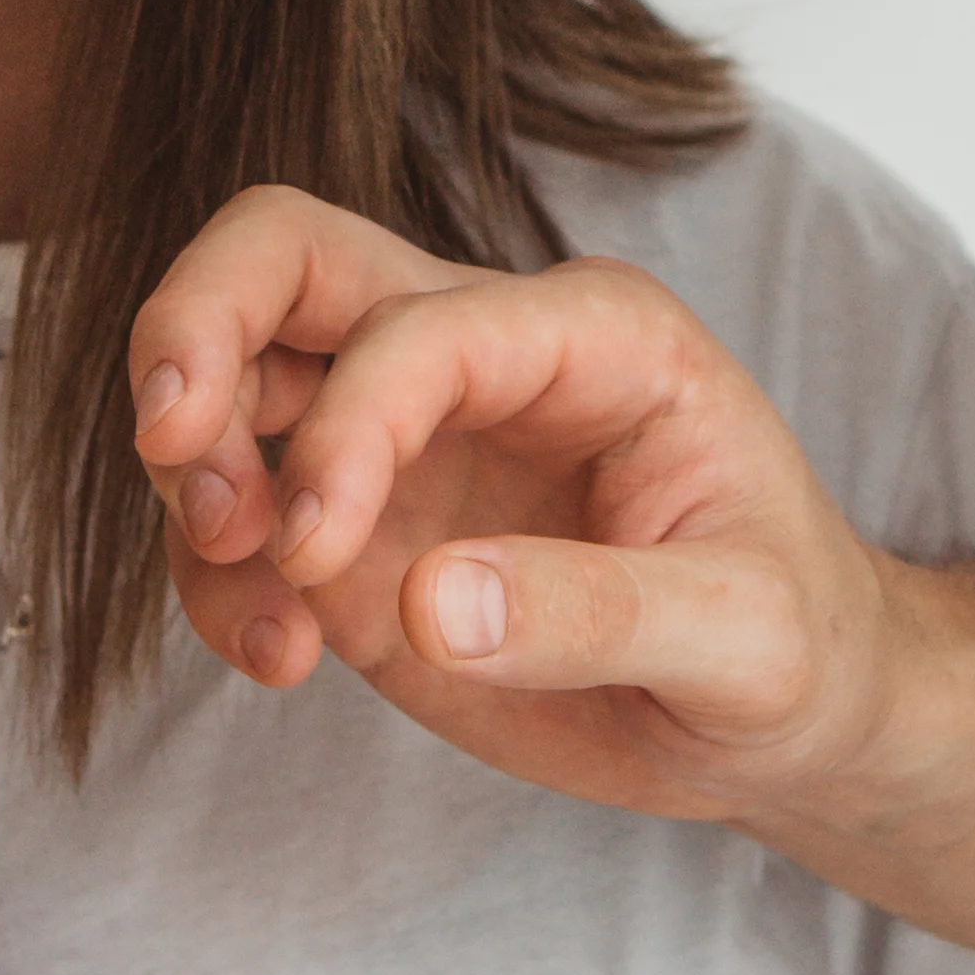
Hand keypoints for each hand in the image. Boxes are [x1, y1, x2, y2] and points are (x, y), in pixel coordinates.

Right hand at [125, 187, 905, 833]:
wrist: (795, 717)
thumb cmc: (800, 645)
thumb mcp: (749, 640)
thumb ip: (598, 613)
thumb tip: (422, 603)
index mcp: (593, 335)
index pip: (418, 323)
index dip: (346, 424)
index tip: (316, 552)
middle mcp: (485, 356)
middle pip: (286, 257)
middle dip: (194, 330)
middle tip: (174, 455)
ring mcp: (407, 439)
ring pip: (235, 378)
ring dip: (193, 478)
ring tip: (264, 618)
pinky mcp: (362, 532)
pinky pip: (238, 519)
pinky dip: (217, 580)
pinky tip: (281, 660)